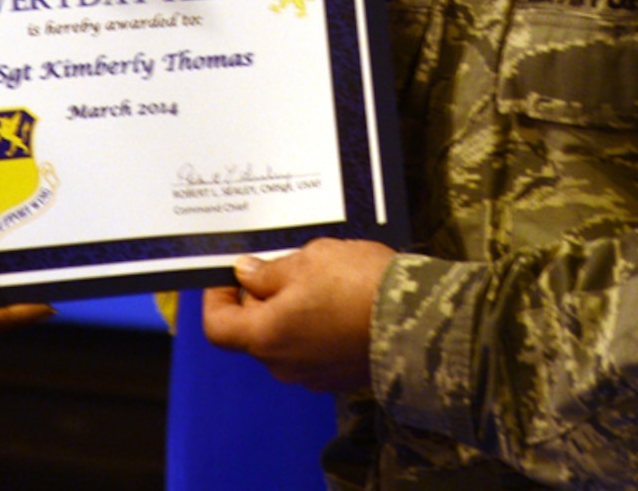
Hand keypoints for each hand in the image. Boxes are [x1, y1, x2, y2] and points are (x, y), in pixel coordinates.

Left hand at [200, 237, 395, 391]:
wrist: (421, 321)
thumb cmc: (357, 285)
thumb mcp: (309, 261)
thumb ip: (270, 271)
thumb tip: (244, 274)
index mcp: (266, 337)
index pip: (218, 327)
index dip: (216, 298)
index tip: (229, 273)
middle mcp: (284, 365)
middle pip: (252, 332)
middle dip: (258, 298)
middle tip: (281, 265)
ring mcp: (314, 376)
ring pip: (284, 340)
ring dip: (288, 312)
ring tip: (316, 279)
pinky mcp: (341, 377)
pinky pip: (313, 350)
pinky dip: (313, 327)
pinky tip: (337, 300)